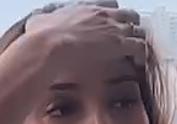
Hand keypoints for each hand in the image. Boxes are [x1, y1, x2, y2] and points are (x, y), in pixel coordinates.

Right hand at [25, 2, 147, 69]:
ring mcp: (112, 28)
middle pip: (129, 16)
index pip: (110, 6)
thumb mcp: (39, 22)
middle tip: (129, 43)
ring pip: (138, 30)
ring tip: (137, 56)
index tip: (114, 28)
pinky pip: (140, 47)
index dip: (115, 17)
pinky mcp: (118, 44)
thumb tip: (34, 23)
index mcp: (85, 8)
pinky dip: (142, 55)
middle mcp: (102, 14)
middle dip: (131, 28)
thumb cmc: (41, 39)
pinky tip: (139, 64)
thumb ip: (42, 21)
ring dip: (138, 43)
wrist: (48, 47)